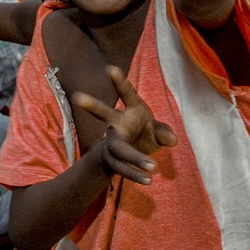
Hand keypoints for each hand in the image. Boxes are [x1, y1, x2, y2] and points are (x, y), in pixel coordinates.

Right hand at [72, 66, 177, 185]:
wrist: (133, 155)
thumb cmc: (147, 134)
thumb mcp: (159, 131)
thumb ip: (164, 132)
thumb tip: (172, 140)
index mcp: (131, 109)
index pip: (126, 93)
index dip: (119, 82)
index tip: (109, 69)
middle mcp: (117, 123)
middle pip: (104, 113)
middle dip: (92, 105)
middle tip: (77, 97)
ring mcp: (113, 142)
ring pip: (118, 149)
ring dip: (135, 158)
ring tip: (154, 167)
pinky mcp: (114, 160)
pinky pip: (123, 167)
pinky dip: (136, 174)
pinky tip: (149, 181)